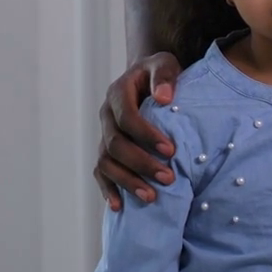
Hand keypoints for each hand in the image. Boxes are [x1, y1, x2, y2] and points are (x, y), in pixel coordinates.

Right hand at [94, 52, 182, 210]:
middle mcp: (107, 116)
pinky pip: (100, 172)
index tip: (171, 150)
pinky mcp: (107, 151)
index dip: (146, 135)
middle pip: (115, 145)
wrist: (148, 80)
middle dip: (141, 163)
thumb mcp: (165, 64)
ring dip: (127, 181)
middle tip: (168, 178)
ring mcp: (104, 135)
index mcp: (119, 93)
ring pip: (106, 162)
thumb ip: (164, 75)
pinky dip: (108, 189)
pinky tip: (119, 207)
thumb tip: (164, 97)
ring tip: (151, 197)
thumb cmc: (160, 74)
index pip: (127, 117)